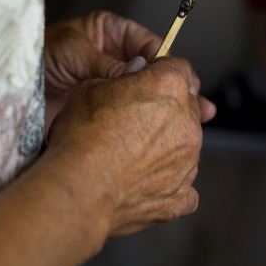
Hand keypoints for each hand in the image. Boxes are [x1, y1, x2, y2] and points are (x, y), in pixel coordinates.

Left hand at [43, 11, 213, 129]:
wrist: (5, 89)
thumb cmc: (33, 56)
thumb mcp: (74, 52)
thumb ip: (108, 64)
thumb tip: (139, 74)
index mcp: (107, 33)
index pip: (148, 44)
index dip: (167, 62)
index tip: (182, 79)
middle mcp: (111, 58)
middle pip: (153, 73)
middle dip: (176, 88)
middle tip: (199, 104)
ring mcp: (108, 86)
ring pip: (146, 96)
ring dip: (168, 108)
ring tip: (194, 121)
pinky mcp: (101, 110)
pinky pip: (128, 116)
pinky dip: (146, 124)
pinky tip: (162, 133)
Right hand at [46, 55, 209, 235]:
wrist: (77, 190)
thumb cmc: (80, 137)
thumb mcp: (89, 88)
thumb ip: (120, 80)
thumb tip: (129, 80)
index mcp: (168, 87)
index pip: (178, 68)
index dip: (158, 72)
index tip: (145, 81)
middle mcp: (187, 123)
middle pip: (186, 107)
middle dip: (165, 110)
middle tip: (132, 119)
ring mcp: (188, 163)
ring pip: (185, 146)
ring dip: (166, 146)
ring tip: (129, 156)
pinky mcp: (181, 197)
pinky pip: (182, 186)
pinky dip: (166, 184)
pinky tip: (142, 183)